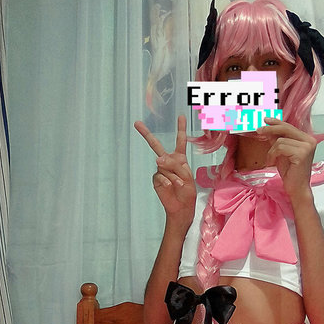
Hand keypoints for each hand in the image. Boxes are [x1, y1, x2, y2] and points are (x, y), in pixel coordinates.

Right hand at [134, 115, 195, 230]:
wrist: (181, 208)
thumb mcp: (187, 176)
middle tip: (137, 123)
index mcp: (179, 159)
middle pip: (156, 146)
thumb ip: (175, 165)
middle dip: (146, 134)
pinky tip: (171, 187)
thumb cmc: (187, 192)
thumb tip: (157, 160)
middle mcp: (168, 162)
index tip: (181, 116)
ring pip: (164, 166)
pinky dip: (167, 181)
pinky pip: (160, 175)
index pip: (180, 142)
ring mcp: (160, 170)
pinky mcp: (156, 179)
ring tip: (179, 185)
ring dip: (173, 176)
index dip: (181, 129)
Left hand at [256, 118, 316, 202]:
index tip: (265, 120)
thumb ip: (278, 141)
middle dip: (270, 129)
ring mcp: (307, 146)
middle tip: (258, 130)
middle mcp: (309, 140)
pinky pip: (280, 148)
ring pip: (280, 140)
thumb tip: (268, 129)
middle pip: (286, 129)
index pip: (289, 127)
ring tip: (270, 160)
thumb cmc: (290, 173)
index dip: (277, 123)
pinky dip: (272, 155)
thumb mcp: (282, 153)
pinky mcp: (302, 153)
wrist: (296, 188)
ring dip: (271, 151)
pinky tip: (272, 163)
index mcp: (307, 139)